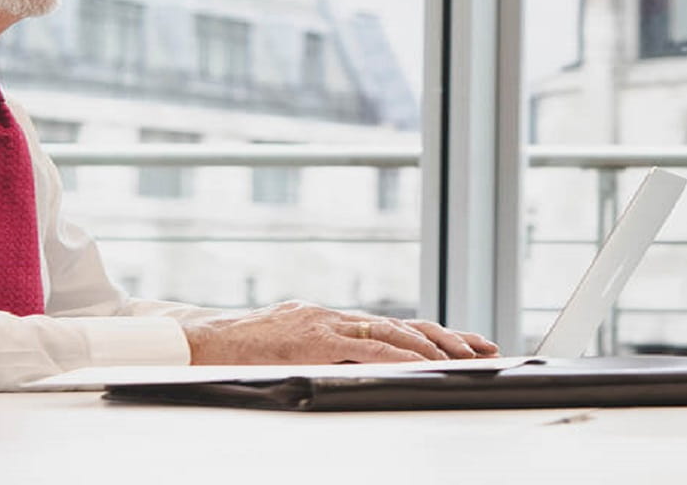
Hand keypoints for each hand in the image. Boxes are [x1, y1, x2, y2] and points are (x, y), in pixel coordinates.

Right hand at [182, 300, 498, 364]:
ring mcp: (326, 324)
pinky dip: (397, 355)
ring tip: (465, 358)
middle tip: (485, 348)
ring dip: (432, 346)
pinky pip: (365, 347)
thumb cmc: (241, 352)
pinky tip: (421, 363)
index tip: (470, 343)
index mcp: (333, 320)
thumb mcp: (291, 347)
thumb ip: (325, 352)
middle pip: (405, 325)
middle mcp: (336, 316)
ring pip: (392, 332)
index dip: (435, 335)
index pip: (395, 326)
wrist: (201, 342)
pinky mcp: (315, 338)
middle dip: (449, 338)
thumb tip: (359, 368)